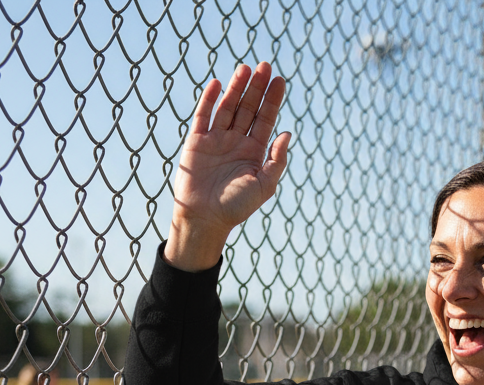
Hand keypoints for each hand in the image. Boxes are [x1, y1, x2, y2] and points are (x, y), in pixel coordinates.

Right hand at [165, 62, 290, 271]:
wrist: (205, 219)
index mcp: (254, 153)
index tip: (280, 80)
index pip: (265, 120)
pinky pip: (203, 116)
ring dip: (237, 88)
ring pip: (228, 107)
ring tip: (246, 68)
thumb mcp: (264, 185)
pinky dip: (209, 99)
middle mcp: (236, 143)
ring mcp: (216, 140)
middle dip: (257, 88)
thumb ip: (277, 160)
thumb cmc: (237, 207)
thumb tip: (287, 133)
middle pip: (248, 108)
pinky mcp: (196, 142)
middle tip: (265, 66)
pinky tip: (218, 84)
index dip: (272, 100)